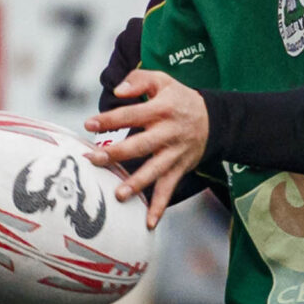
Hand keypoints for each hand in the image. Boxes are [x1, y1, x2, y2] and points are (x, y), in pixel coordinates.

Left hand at [83, 68, 206, 226]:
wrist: (215, 120)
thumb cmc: (179, 99)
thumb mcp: (163, 81)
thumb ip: (138, 80)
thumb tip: (117, 90)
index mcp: (161, 109)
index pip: (131, 114)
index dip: (110, 120)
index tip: (89, 125)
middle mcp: (168, 133)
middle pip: (140, 145)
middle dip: (116, 154)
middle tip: (94, 159)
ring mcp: (174, 154)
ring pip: (154, 170)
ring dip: (137, 184)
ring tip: (119, 195)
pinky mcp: (179, 168)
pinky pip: (168, 189)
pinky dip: (160, 206)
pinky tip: (149, 223)